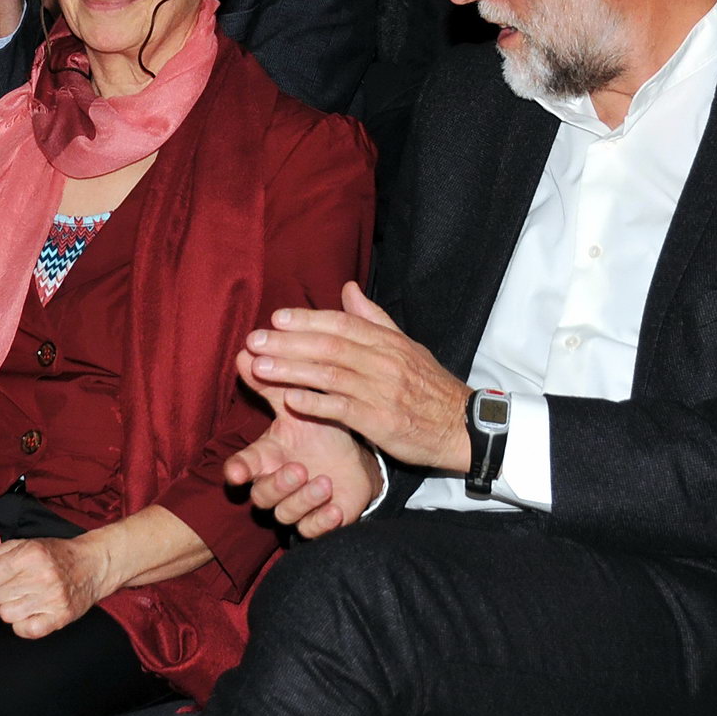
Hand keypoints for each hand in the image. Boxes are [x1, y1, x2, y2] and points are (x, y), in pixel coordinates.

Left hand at [0, 535, 112, 638]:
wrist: (92, 565)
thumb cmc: (54, 554)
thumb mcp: (20, 545)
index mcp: (30, 554)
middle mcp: (42, 576)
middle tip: (12, 585)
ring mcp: (53, 598)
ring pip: (6, 615)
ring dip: (10, 607)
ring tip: (24, 596)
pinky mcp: (60, 617)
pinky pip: (24, 630)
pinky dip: (23, 623)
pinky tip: (31, 610)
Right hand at [225, 389, 382, 538]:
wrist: (356, 459)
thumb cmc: (320, 430)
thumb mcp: (299, 404)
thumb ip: (273, 384)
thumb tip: (246, 352)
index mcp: (268, 457)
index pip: (244, 466)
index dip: (238, 471)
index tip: (236, 472)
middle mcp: (277, 484)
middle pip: (261, 495)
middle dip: (279, 484)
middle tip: (300, 468)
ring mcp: (296, 505)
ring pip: (285, 514)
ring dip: (303, 500)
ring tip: (325, 481)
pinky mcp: (317, 522)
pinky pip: (311, 531)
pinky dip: (321, 521)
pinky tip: (335, 508)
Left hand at [237, 282, 471, 474]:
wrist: (461, 426)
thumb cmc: (429, 386)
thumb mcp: (407, 346)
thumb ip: (374, 318)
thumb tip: (348, 289)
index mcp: (387, 342)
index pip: (342, 324)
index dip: (307, 319)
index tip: (276, 318)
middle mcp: (382, 362)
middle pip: (329, 346)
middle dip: (288, 342)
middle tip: (255, 340)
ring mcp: (380, 392)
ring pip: (330, 375)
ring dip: (292, 370)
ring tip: (260, 367)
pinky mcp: (380, 422)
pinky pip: (342, 410)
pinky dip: (316, 404)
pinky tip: (290, 401)